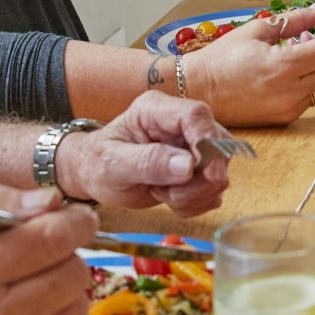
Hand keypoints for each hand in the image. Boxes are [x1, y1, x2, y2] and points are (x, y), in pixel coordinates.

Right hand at [0, 185, 98, 314]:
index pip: (53, 238)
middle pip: (72, 273)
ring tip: (36, 285)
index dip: (77, 223)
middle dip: (67, 255)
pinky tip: (32, 314)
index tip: (78, 219)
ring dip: (65, 291)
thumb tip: (52, 201)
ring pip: (75, 309)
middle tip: (48, 254)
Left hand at [58, 90, 234, 215]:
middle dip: (198, 181)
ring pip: (219, 174)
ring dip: (193, 195)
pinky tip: (169, 199)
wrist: (95, 175)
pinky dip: (194, 204)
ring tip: (161, 192)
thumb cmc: (97, 162)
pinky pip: (213, 192)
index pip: (197, 115)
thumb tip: (187, 165)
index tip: (205, 173)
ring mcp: (193, 146)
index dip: (207, 142)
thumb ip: (147, 162)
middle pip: (217, 146)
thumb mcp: (111, 164)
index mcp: (156, 110)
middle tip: (165, 193)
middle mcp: (180, 124)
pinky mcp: (199, 169)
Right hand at [187, 0, 314, 124]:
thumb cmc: (221, 59)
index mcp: (282, 66)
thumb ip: (295, 19)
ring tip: (304, 45)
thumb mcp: (257, 30)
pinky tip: (294, 66)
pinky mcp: (285, 117)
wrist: (198, 89)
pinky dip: (311, 78)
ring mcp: (289, 108)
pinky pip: (311, 95)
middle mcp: (289, 91)